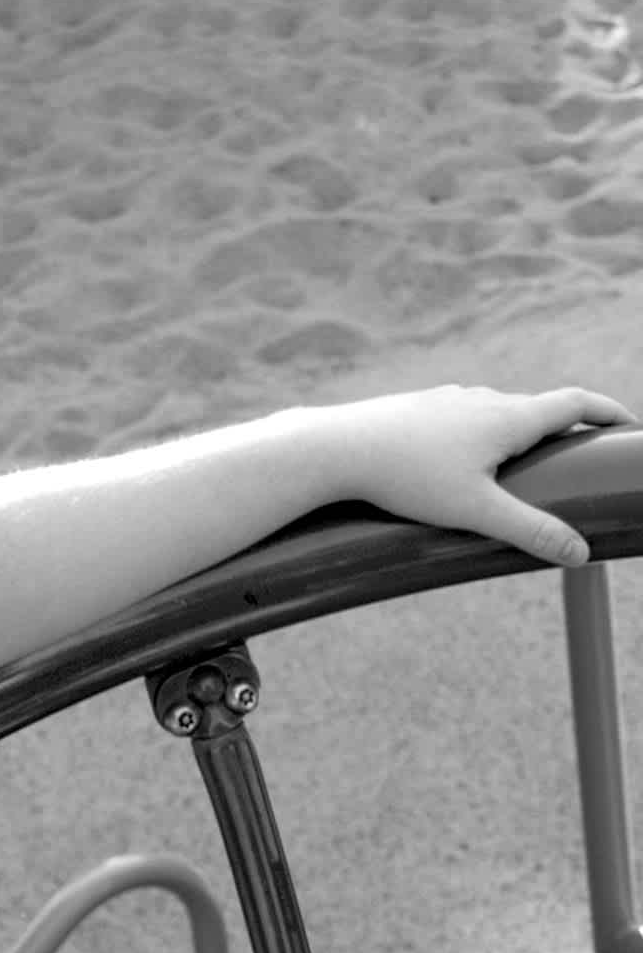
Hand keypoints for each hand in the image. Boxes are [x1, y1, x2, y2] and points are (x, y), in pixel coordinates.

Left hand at [316, 382, 638, 565]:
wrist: (339, 446)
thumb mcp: (475, 511)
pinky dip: (482, 436)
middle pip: (540, 409)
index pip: (576, 404)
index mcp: (510, 416)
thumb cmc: (408, 477)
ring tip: (526, 463)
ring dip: (521, 432)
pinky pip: (464, 420)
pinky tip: (466, 460)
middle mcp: (485, 399)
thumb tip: (580, 553)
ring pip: (498, 413)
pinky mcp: (420, 410)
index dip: (607, 412)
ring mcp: (451, 401)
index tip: (627, 425)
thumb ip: (528, 531)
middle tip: (582, 455)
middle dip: (565, 430)